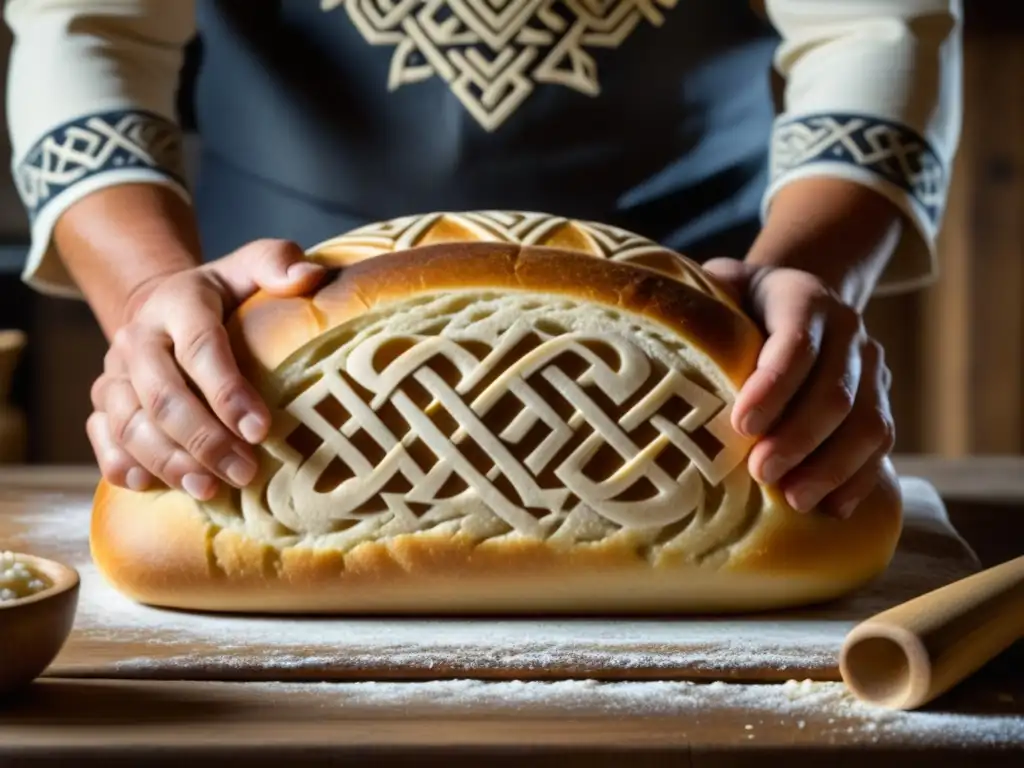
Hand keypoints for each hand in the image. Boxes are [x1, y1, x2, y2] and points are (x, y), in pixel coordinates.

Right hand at [87, 239, 324, 499]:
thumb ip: (278, 262)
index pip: (201, 349)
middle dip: (204, 440)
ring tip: (211, 490)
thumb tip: (308, 277)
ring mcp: (114, 374)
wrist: (164, 307)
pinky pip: (103, 440)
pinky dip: (123, 466)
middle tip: (245, 472)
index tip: (262, 430)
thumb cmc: (225, 295)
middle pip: (162, 396)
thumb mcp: (251, 267)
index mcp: (177, 302)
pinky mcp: (102, 404)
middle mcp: (137, 338)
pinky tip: (154, 487)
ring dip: (169, 462)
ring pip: (129, 424)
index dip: (228, 392)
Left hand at [702, 258, 895, 518]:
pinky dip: (858, 479)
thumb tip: (661, 323)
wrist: (794, 297)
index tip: (741, 425)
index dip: (773, 387)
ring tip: (793, 499)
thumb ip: (698, 299)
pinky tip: (830, 509)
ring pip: (867, 423)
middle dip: (798, 438)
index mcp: (804, 297)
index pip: (796, 342)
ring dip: (831, 467)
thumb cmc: (739, 301)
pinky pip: (881, 444)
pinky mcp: (879, 401)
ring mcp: (870, 367)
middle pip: (835, 391)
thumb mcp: (717, 286)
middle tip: (761, 473)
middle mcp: (847, 329)